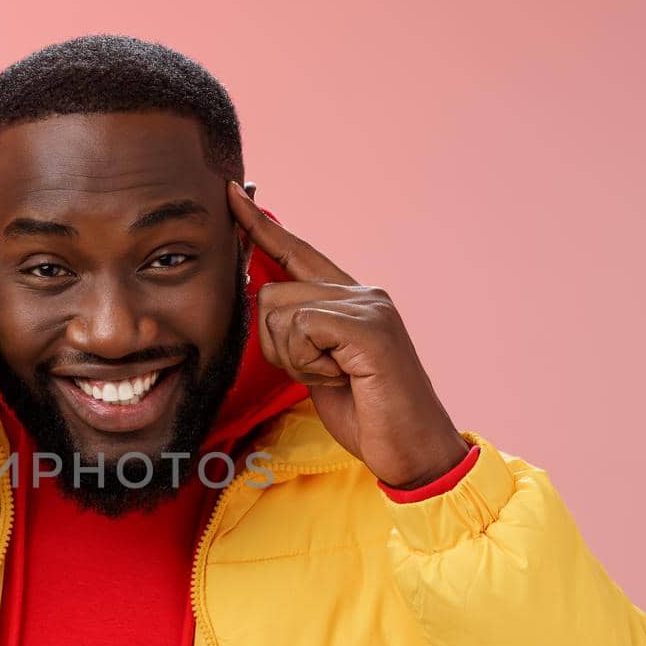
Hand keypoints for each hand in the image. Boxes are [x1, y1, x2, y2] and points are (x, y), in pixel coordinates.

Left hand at [227, 181, 469, 489]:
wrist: (413, 450)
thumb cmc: (368, 415)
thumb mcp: (320, 368)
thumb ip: (299, 333)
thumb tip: (265, 305)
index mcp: (350, 298)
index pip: (296, 251)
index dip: (261, 226)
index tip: (231, 196)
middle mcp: (362, 292)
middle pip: (273, 292)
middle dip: (276, 345)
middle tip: (319, 374)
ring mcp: (368, 305)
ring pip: (281, 310)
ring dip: (293, 358)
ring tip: (335, 377)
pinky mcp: (368, 326)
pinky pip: (301, 328)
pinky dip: (307, 362)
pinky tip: (340, 376)